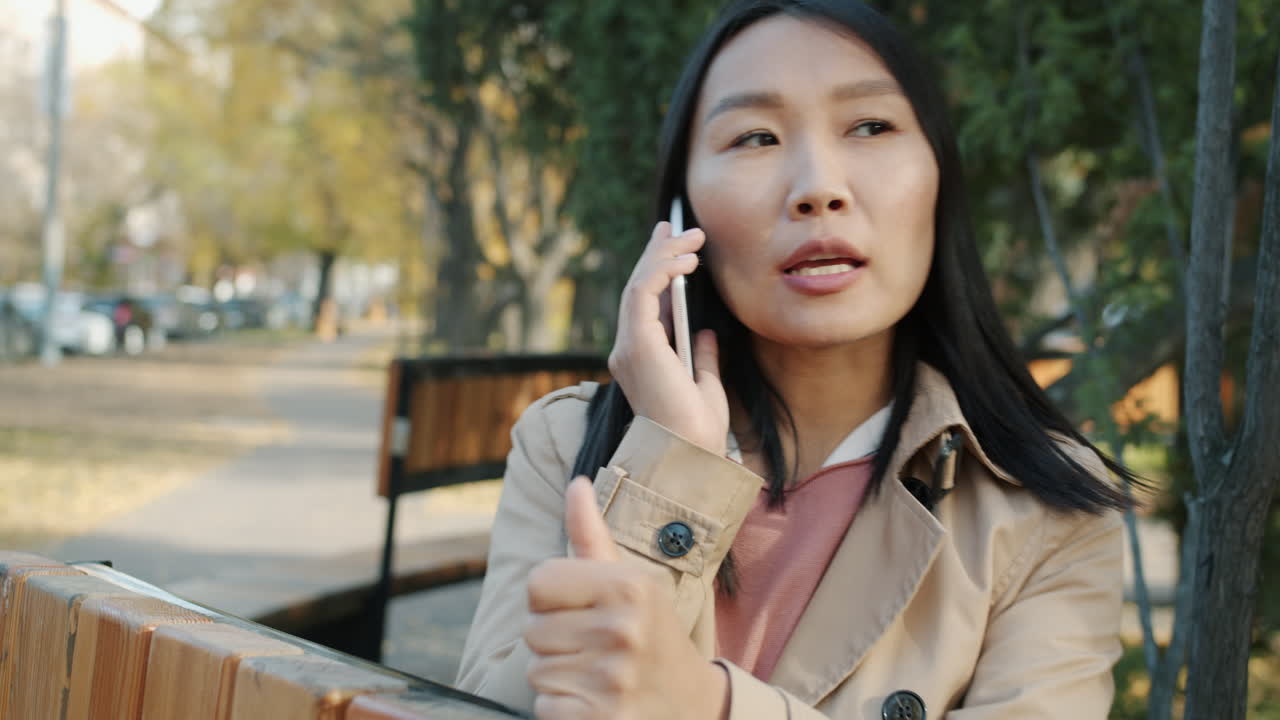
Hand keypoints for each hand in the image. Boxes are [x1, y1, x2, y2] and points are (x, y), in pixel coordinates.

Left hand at [524, 477, 728, 719]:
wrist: (692, 705)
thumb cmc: (651, 633)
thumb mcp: (630, 581)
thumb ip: (591, 536)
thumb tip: (576, 483)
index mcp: (629, 586)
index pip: (538, 583)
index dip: (551, 600)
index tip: (582, 612)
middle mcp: (624, 630)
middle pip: (532, 630)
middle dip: (555, 642)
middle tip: (595, 649)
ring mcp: (613, 680)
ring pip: (537, 671)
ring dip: (559, 678)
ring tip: (597, 676)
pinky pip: (544, 707)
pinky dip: (562, 710)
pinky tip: (595, 705)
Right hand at [609, 221, 728, 454]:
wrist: (690, 453)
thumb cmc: (698, 430)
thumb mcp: (706, 385)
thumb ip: (702, 357)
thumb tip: (705, 331)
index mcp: (641, 359)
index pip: (645, 305)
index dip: (657, 271)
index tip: (676, 247)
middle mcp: (627, 350)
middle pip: (639, 289)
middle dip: (658, 253)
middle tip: (676, 226)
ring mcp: (629, 346)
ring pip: (639, 285)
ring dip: (664, 256)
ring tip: (692, 239)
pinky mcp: (637, 343)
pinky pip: (643, 294)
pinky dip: (662, 271)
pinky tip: (685, 261)